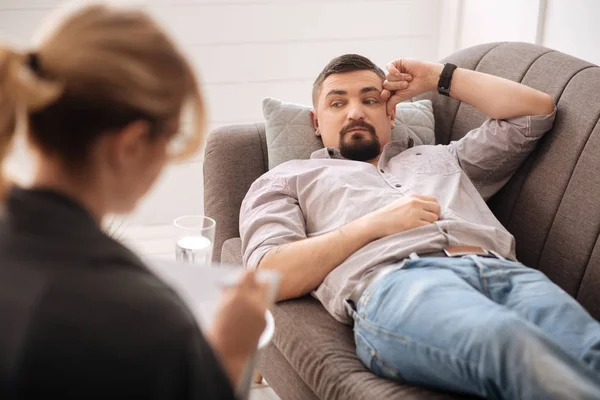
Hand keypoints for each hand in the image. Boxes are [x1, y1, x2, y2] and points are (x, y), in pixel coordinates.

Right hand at [208, 271, 268, 385]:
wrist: (225, 353)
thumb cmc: (216, 328)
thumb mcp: (219, 305)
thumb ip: (230, 292)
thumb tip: (237, 283)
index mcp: (239, 293)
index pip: (250, 274)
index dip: (247, 273)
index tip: (246, 273)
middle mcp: (253, 301)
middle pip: (263, 284)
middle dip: (258, 282)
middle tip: (255, 281)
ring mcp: (261, 312)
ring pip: (265, 297)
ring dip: (259, 297)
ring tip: (255, 295)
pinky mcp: (265, 322)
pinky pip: (264, 311)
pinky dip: (258, 311)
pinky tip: (252, 312)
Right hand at [364, 194, 440, 238]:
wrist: (377, 222)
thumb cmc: (389, 215)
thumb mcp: (403, 203)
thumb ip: (416, 204)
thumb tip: (431, 211)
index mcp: (413, 197)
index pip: (434, 200)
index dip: (433, 209)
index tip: (428, 216)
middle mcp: (415, 202)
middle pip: (437, 208)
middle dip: (435, 216)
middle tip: (427, 223)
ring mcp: (415, 212)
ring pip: (434, 218)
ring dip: (430, 224)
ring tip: (420, 227)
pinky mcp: (413, 223)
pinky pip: (429, 226)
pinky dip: (427, 230)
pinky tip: (419, 231)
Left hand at [381, 58, 442, 114]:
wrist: (426, 78)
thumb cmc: (415, 88)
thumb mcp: (402, 97)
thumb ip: (392, 103)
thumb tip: (386, 114)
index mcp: (392, 88)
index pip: (383, 91)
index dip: (385, 93)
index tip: (386, 95)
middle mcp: (392, 80)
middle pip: (386, 84)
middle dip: (397, 86)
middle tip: (407, 85)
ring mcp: (393, 71)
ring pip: (388, 76)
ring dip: (400, 79)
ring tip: (409, 78)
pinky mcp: (396, 63)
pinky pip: (388, 66)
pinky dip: (393, 71)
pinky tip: (399, 72)